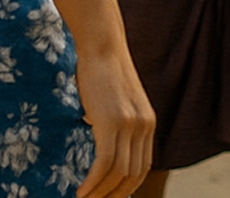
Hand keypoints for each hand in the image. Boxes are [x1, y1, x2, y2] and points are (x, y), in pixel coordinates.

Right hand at [74, 45, 154, 197]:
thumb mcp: (115, 102)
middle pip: (132, 174)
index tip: (110, 197)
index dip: (127, 187)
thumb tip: (98, 134)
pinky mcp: (112, 122)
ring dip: (100, 193)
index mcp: (148, 124)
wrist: (103, 47)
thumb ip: (114, 122)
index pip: (142, 167)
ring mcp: (130, 125)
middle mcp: (144, 126)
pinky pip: (104, 163)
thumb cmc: (103, 72)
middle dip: (113, 195)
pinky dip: (93, 182)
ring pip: (118, 173)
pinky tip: (81, 192)